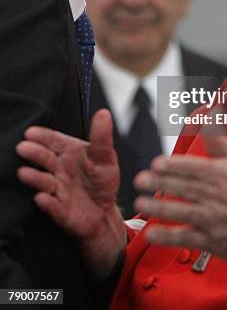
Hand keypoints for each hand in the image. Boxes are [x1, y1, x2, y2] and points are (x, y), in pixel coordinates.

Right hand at [16, 109, 126, 277]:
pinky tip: (41, 197)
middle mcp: (59, 168)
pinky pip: (52, 205)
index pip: (53, 140)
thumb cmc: (101, 179)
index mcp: (69, 152)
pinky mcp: (59, 209)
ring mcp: (57, 188)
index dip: (42, 136)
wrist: (103, 210)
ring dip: (34, 177)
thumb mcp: (105, 156)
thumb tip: (104, 113)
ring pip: (44, 181)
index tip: (31, 132)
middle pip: (45, 158)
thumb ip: (102, 137)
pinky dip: (46, 202)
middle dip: (34, 153)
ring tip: (24, 172)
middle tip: (23, 147)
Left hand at [134, 135, 226, 275]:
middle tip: (140, 179)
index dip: (173, 166)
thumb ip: (219, 140)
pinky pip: (186, 238)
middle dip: (160, 183)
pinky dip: (167, 236)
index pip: (195, 167)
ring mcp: (217, 221)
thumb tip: (210, 113)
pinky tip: (151, 232)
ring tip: (141, 202)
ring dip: (158, 208)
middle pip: (185, 188)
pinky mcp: (214, 242)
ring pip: (182, 212)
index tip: (156, 163)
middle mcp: (222, 196)